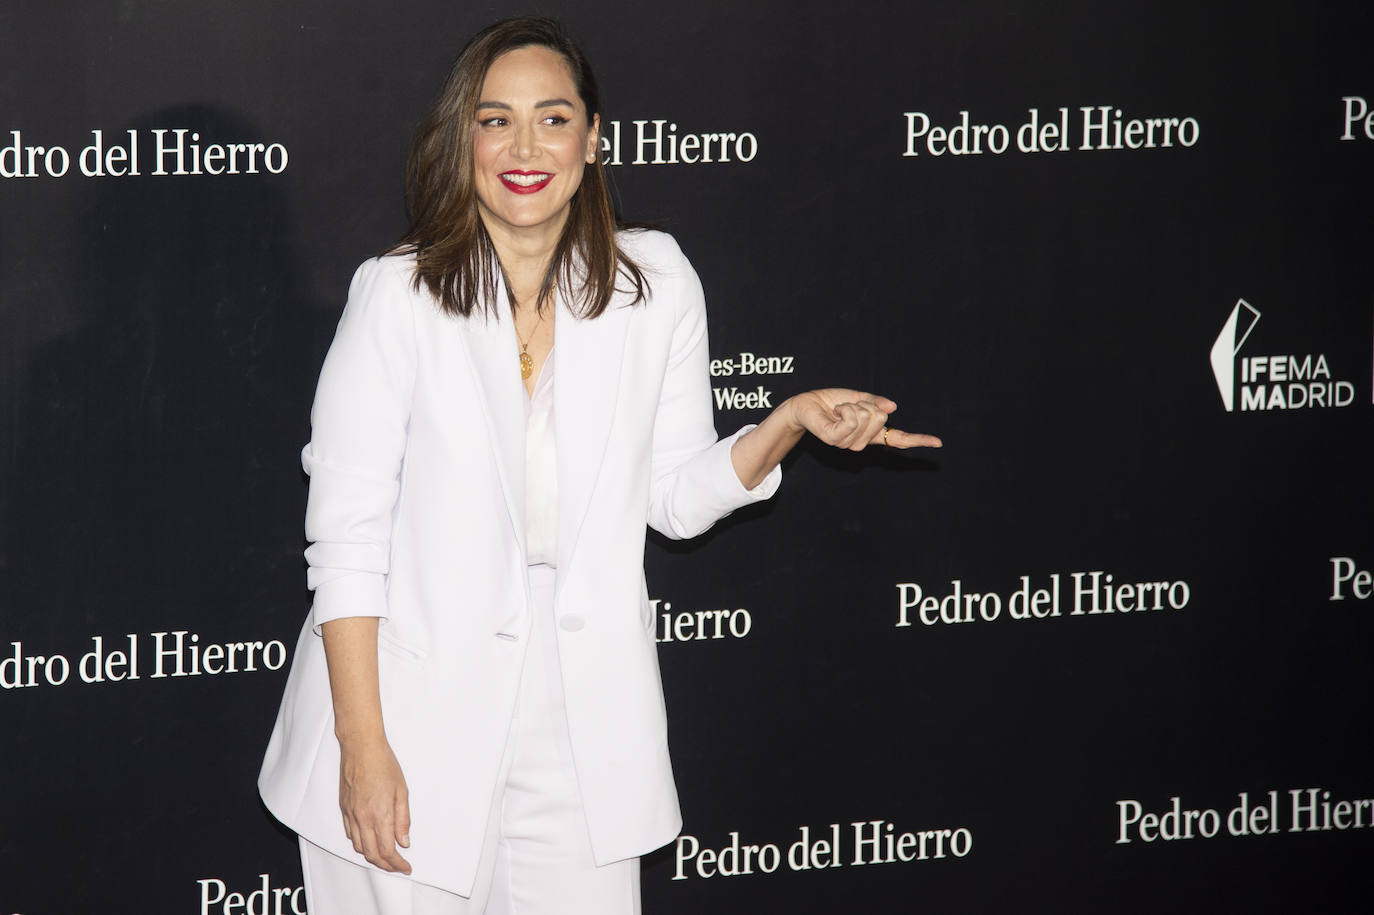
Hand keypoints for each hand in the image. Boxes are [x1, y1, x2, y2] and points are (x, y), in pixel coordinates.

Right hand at [338, 736, 412, 873]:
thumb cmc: (384, 765)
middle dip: (385, 865)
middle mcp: (362, 818)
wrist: (361, 748)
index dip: (397, 864)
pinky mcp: (344, 809)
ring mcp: (351, 814)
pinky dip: (360, 843)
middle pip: (371, 854)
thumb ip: (403, 820)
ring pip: (359, 847)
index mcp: (380, 814)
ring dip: (372, 856)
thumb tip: (404, 842)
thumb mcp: (402, 791)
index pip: (387, 850)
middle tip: (397, 866)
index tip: (406, 868)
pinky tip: (369, 841)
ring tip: (385, 857)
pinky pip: (350, 834)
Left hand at [787, 388, 941, 450]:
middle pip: (881, 419)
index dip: (918, 440)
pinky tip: (837, 410)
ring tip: (840, 408)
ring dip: (853, 405)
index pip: (898, 439)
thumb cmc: (831, 402)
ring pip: (866, 418)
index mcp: (870, 433)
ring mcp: (847, 443)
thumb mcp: (858, 397)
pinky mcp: (833, 439)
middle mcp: (861, 442)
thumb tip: (892, 407)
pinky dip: (846, 409)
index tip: (938, 442)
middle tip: (850, 404)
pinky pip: (851, 421)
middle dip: (867, 404)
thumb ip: (875, 403)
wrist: (805, 404)